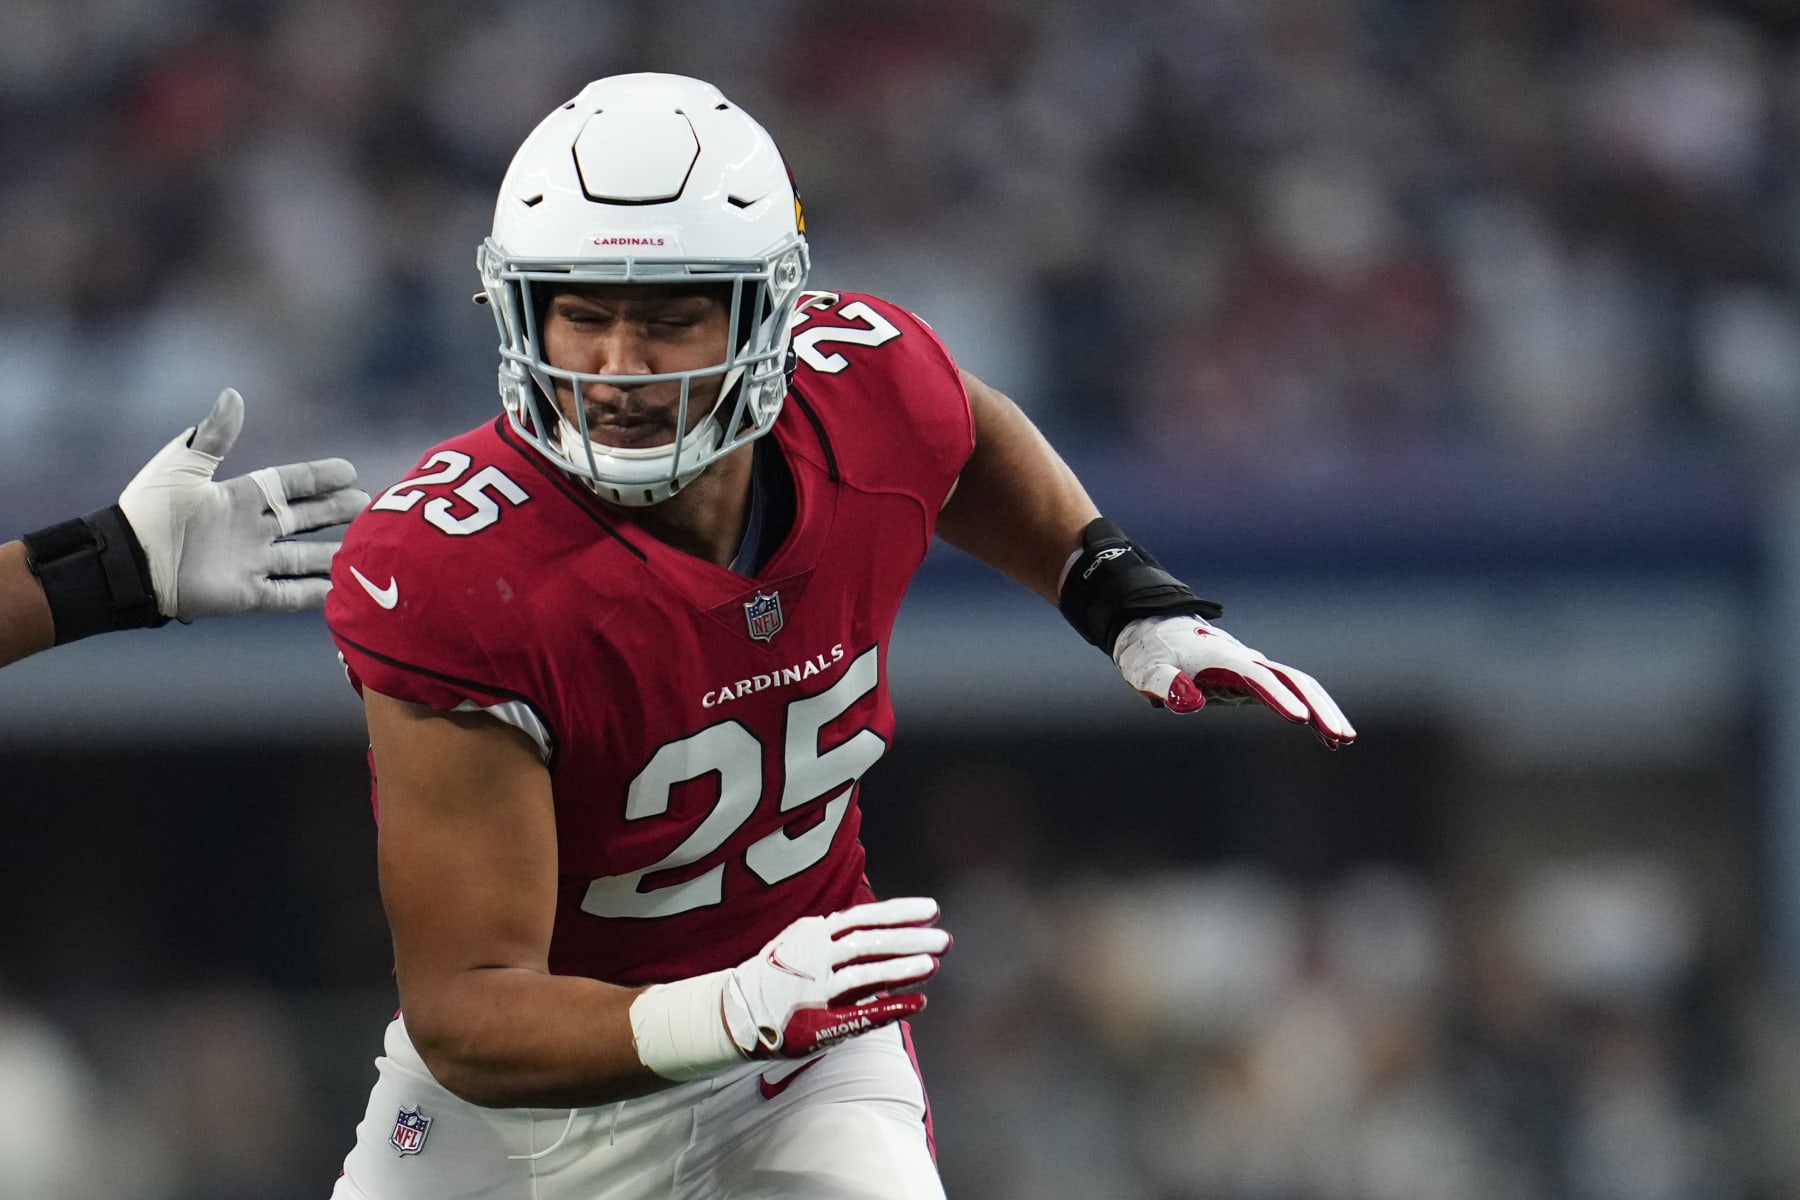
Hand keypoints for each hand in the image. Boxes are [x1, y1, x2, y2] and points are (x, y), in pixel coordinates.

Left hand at [117, 388, 369, 619]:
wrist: (129, 562)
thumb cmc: (151, 511)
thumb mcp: (183, 466)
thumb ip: (214, 436)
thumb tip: (234, 395)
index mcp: (240, 498)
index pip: (290, 485)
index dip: (319, 478)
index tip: (349, 471)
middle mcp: (252, 530)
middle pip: (305, 519)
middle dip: (336, 511)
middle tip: (367, 505)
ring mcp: (252, 563)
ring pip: (304, 557)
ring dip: (332, 554)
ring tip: (363, 549)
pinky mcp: (247, 594)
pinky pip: (289, 594)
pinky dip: (314, 594)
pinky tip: (340, 590)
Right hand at [722, 897, 950, 1057]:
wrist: (734, 1010)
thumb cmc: (776, 974)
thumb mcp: (800, 941)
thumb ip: (834, 934)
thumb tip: (873, 921)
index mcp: (814, 935)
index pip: (863, 917)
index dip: (899, 912)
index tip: (932, 909)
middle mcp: (816, 958)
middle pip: (869, 943)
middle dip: (909, 939)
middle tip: (945, 940)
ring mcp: (816, 990)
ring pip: (864, 975)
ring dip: (901, 969)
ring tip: (932, 965)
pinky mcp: (816, 1023)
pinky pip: (857, 1015)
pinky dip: (888, 1008)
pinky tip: (916, 1004)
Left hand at [1112, 615, 1355, 748]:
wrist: (1151, 630)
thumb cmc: (1148, 653)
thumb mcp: (1147, 670)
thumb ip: (1167, 685)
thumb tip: (1193, 701)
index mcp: (1222, 659)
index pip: (1257, 678)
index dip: (1279, 697)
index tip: (1301, 720)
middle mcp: (1244, 661)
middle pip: (1293, 680)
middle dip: (1319, 707)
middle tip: (1341, 736)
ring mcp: (1251, 670)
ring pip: (1299, 685)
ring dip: (1324, 710)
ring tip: (1343, 740)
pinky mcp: (1252, 681)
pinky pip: (1290, 694)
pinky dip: (1311, 712)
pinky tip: (1327, 740)